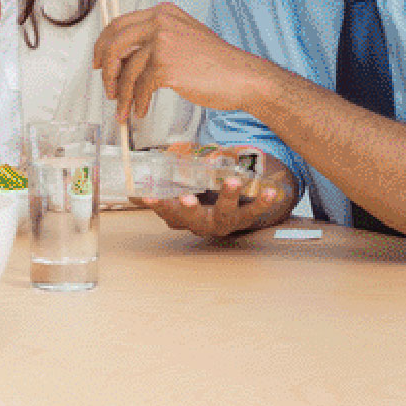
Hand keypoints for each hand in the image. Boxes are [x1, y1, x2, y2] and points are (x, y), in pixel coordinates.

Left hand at [92, 2, 276, 121]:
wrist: (242, 77)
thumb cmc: (215, 63)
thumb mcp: (182, 38)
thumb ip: (154, 41)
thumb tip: (121, 60)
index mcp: (162, 13)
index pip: (119, 24)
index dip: (103, 45)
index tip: (98, 62)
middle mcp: (159, 22)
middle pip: (114, 44)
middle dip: (106, 71)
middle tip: (108, 89)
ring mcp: (162, 42)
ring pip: (126, 70)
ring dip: (122, 94)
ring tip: (124, 110)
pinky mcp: (165, 65)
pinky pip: (140, 87)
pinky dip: (137, 102)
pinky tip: (141, 111)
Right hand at [141, 177, 285, 238]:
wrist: (234, 211)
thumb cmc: (200, 198)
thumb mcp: (180, 192)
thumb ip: (163, 186)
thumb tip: (133, 190)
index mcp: (183, 217)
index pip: (166, 212)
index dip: (157, 206)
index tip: (145, 198)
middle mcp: (202, 224)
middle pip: (193, 219)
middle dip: (189, 209)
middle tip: (185, 198)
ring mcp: (224, 223)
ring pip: (225, 214)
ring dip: (229, 198)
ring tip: (234, 182)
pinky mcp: (245, 219)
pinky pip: (254, 212)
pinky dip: (263, 202)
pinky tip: (272, 191)